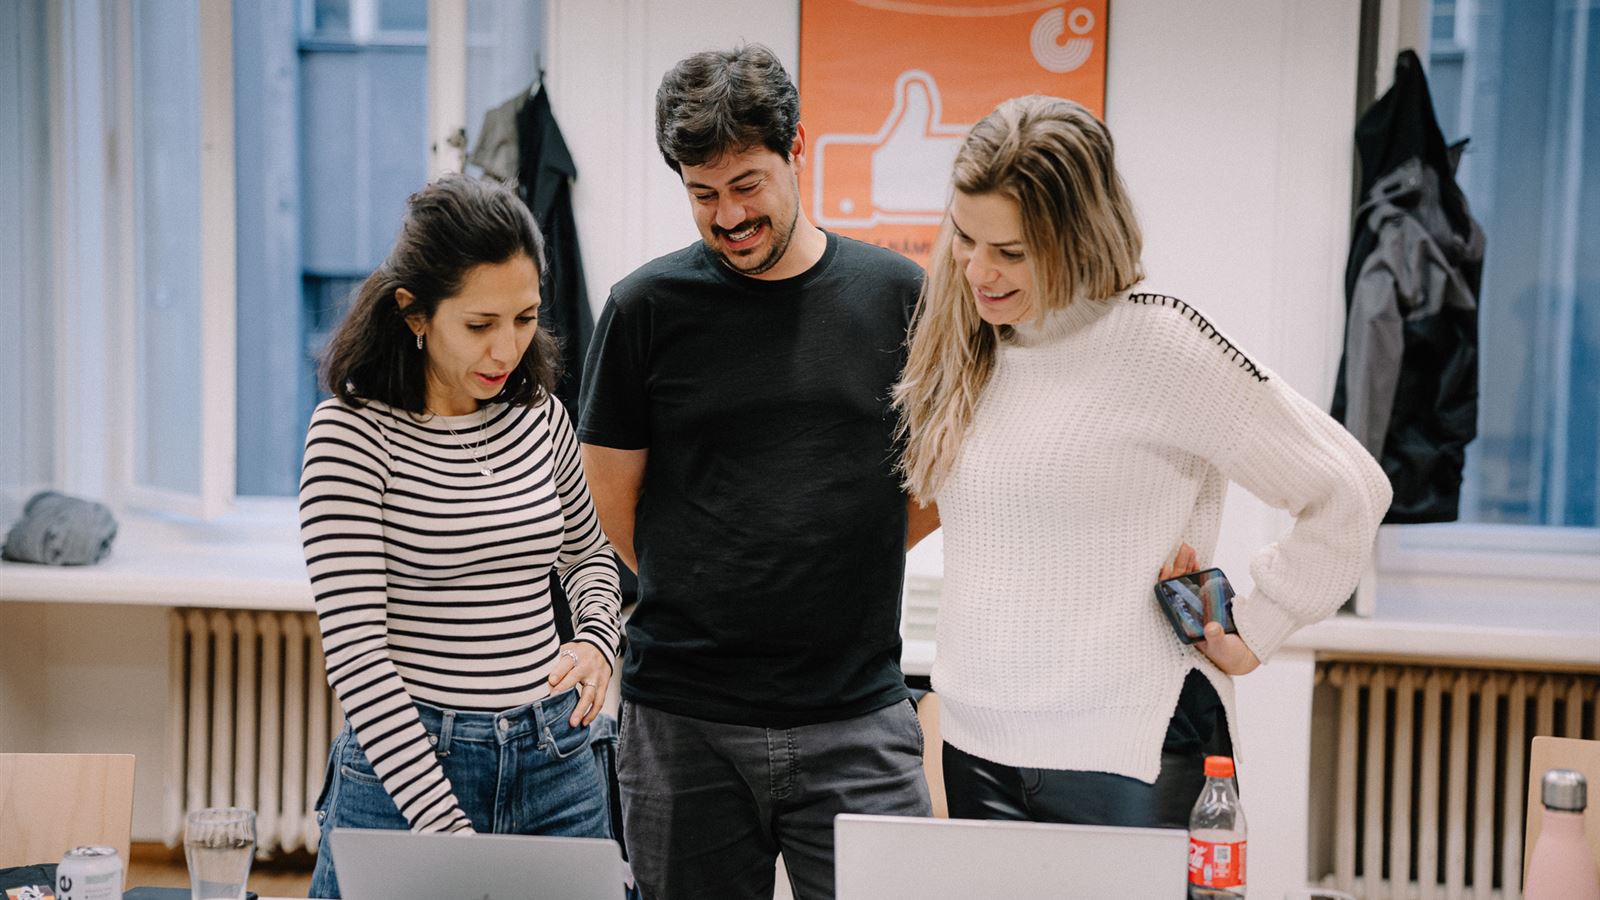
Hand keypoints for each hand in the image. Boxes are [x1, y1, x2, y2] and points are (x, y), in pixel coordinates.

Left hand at [548, 641, 610, 726]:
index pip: (566, 662)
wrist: (601, 648)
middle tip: (555, 699)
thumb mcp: (566, 650)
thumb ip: (554, 662)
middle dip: (565, 688)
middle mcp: (587, 666)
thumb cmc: (577, 652)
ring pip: (590, 694)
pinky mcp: (604, 685)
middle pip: (576, 677)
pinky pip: (599, 701)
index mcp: (575, 655)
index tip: (551, 681)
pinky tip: (584, 722)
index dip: (559, 672)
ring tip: (573, 723)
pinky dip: (592, 713)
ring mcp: (597, 677)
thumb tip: (538, 678)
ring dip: (581, 709)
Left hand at [1160, 543, 1260, 675]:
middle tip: (1183, 549)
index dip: (1166, 584)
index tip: (1167, 567)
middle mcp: (1187, 616)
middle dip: (1179, 567)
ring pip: (1186, 585)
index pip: (1168, 600)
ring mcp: (1197, 609)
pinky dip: (1197, 573)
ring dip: (1186, 567)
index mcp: (1183, 625)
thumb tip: (1211, 628)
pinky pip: (1198, 586)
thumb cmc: (1227, 656)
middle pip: (1177, 588)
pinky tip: (1196, 562)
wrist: (1242, 657)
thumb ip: (1216, 638)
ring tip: (1188, 549)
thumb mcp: (1221, 648)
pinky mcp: (1208, 605)